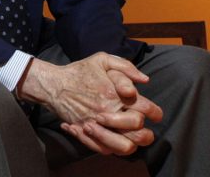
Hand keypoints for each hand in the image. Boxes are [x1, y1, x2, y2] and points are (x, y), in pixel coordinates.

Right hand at [18, 53, 161, 155]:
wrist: (54, 85)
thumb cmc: (79, 71)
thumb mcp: (102, 59)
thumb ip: (126, 67)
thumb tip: (145, 80)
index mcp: (115, 94)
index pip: (146, 109)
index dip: (156, 113)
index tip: (155, 115)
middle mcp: (108, 111)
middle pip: (138, 130)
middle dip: (146, 132)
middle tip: (144, 129)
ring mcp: (97, 124)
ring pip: (124, 146)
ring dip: (132, 144)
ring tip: (132, 139)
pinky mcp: (86, 133)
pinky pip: (105, 149)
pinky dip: (113, 148)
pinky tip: (114, 141)